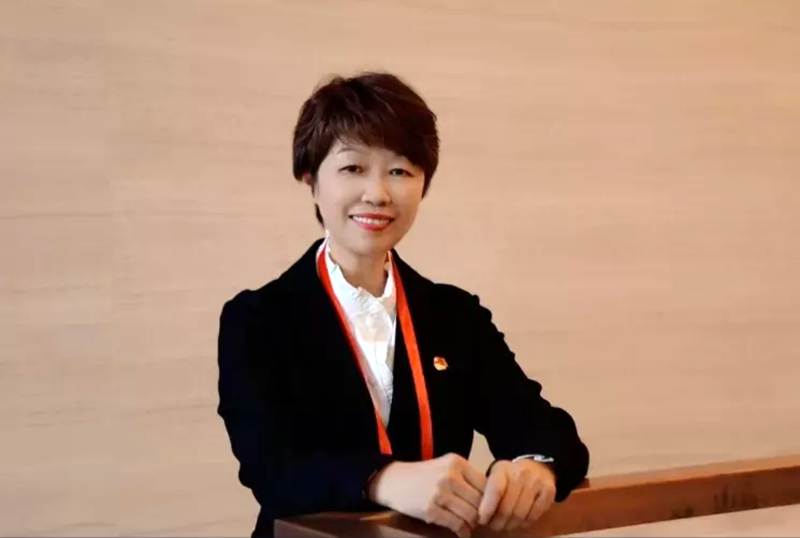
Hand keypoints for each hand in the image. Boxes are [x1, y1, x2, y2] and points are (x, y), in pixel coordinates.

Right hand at [368, 453, 486, 537]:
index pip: (486, 485)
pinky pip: (456, 524)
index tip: (489, 508)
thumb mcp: (445, 466)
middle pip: (480, 502)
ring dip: (473, 524)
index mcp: (456, 462)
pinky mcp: (430, 509)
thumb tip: (491, 499)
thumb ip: (467, 477)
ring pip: (470, 515)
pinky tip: (461, 532)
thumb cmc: (423, 475)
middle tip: (481, 520)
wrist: (393, 481)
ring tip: (470, 525)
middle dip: (482, 514)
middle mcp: (449, 475)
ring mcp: (439, 492)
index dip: (491, 500)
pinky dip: (462, 531)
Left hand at [477, 459, 555, 531]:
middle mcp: (521, 474)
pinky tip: (518, 521)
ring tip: (504, 525)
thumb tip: (478, 515)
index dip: (488, 508)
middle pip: (508, 507)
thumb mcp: (495, 475)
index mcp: (503, 469)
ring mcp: (537, 483)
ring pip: (521, 515)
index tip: (482, 519)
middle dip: (497, 522)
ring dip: (510, 525)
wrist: (537, 467)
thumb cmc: (510, 475)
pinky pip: (534, 516)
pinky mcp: (549, 492)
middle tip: (492, 526)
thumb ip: (487, 491)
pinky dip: (524, 523)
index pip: (495, 490)